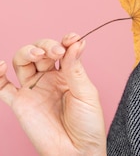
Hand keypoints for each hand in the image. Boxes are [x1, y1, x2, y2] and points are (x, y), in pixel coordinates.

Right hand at [0, 34, 105, 155]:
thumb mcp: (86, 93)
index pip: (62, 50)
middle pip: (40, 51)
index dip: (65, 41)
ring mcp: (33, 90)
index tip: (72, 38)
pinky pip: (2, 87)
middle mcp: (49, 79)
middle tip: (56, 51)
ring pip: (22, 62)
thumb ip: (75, 69)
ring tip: (39, 54)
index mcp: (69, 74)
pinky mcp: (20, 104)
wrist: (77, 151)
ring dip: (28, 51)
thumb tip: (76, 42)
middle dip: (47, 45)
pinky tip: (0, 65)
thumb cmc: (87, 124)